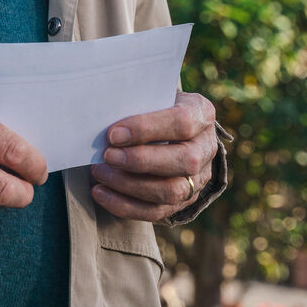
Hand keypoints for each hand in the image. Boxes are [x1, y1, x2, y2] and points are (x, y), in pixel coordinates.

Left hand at [91, 90, 216, 221]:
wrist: (169, 127)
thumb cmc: (153, 106)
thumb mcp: (151, 95)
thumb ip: (135, 102)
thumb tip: (100, 113)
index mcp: (201, 114)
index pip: (181, 122)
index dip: (146, 129)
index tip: (113, 134)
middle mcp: (206, 148)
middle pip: (183, 161)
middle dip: (140, 161)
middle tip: (106, 156)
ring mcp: (199, 178)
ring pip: (171, 191)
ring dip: (129, 185)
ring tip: (99, 172)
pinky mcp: (184, 201)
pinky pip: (157, 211)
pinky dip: (125, 205)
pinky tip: (101, 193)